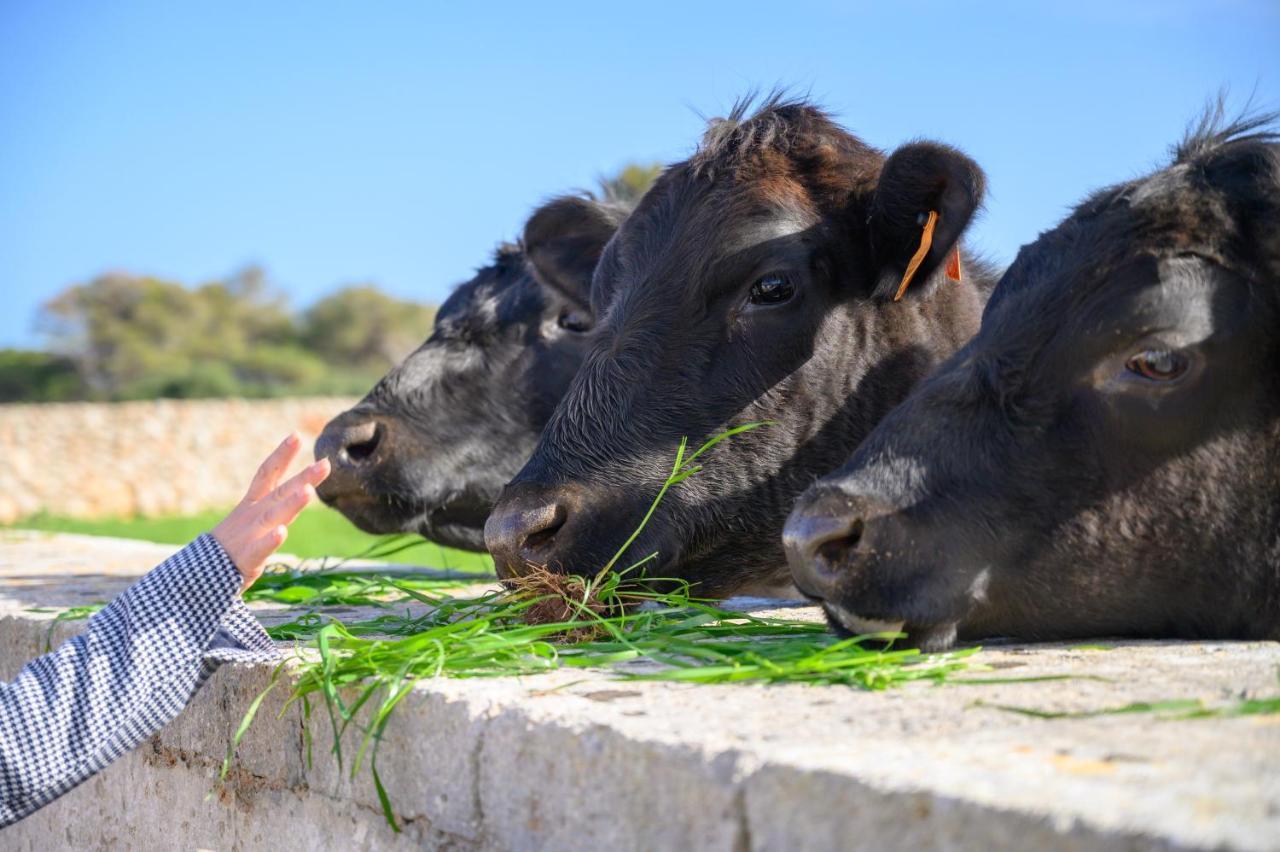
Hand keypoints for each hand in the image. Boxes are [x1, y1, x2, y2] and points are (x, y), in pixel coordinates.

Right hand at [211, 433, 330, 590]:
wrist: (197, 575)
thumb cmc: (231, 546)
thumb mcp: (251, 520)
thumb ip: (275, 505)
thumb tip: (302, 488)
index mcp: (252, 505)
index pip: (267, 474)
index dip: (281, 454)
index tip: (295, 435)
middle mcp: (252, 516)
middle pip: (280, 492)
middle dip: (303, 477)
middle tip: (325, 463)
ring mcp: (249, 536)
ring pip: (273, 517)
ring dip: (291, 504)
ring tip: (308, 491)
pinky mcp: (246, 559)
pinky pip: (259, 549)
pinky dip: (269, 540)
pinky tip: (281, 532)